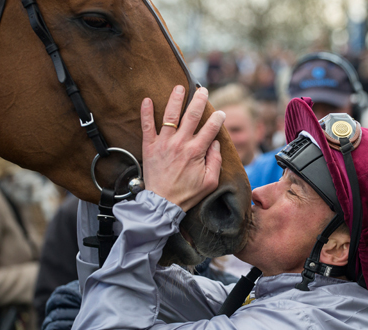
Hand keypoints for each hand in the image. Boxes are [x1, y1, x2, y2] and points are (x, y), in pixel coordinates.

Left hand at [141, 85, 224, 211]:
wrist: (162, 204)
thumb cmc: (187, 194)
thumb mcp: (210, 182)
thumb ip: (216, 161)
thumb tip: (216, 144)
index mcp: (196, 152)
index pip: (210, 129)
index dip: (217, 118)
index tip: (220, 113)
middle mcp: (180, 144)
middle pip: (191, 116)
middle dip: (199, 101)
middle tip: (203, 91)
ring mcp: (163, 144)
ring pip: (170, 116)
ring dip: (175, 100)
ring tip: (179, 87)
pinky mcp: (149, 147)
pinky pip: (146, 126)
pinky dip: (146, 112)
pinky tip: (146, 99)